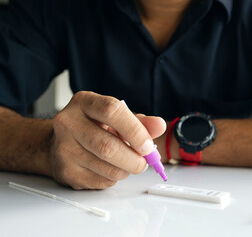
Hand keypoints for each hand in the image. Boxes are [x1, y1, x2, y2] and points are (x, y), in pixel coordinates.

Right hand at [48, 91, 165, 188]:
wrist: (60, 142)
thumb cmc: (93, 126)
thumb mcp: (117, 118)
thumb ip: (140, 122)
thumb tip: (159, 126)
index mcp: (84, 102)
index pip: (112, 112)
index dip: (135, 130)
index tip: (147, 145)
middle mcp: (69, 123)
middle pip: (108, 147)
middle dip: (134, 159)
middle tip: (144, 161)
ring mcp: (64, 149)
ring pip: (107, 168)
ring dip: (127, 170)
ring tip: (128, 163)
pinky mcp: (66, 172)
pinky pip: (102, 181)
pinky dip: (115, 178)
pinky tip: (111, 168)